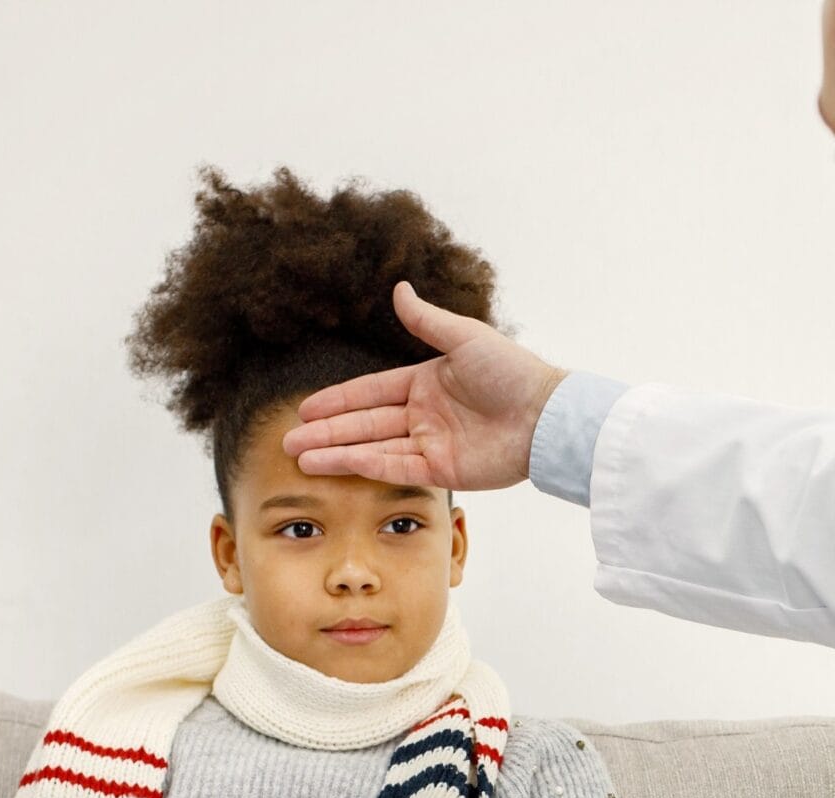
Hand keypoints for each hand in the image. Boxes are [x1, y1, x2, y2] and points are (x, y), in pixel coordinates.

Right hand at [281, 281, 567, 489]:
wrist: (546, 416)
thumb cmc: (512, 372)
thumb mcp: (465, 338)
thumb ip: (426, 321)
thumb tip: (400, 289)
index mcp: (426, 383)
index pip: (370, 392)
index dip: (338, 401)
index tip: (306, 409)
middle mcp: (424, 416)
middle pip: (364, 424)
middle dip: (326, 433)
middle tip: (289, 441)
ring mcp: (432, 445)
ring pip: (373, 449)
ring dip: (337, 453)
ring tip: (300, 457)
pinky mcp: (444, 472)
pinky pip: (396, 469)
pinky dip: (366, 466)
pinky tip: (336, 465)